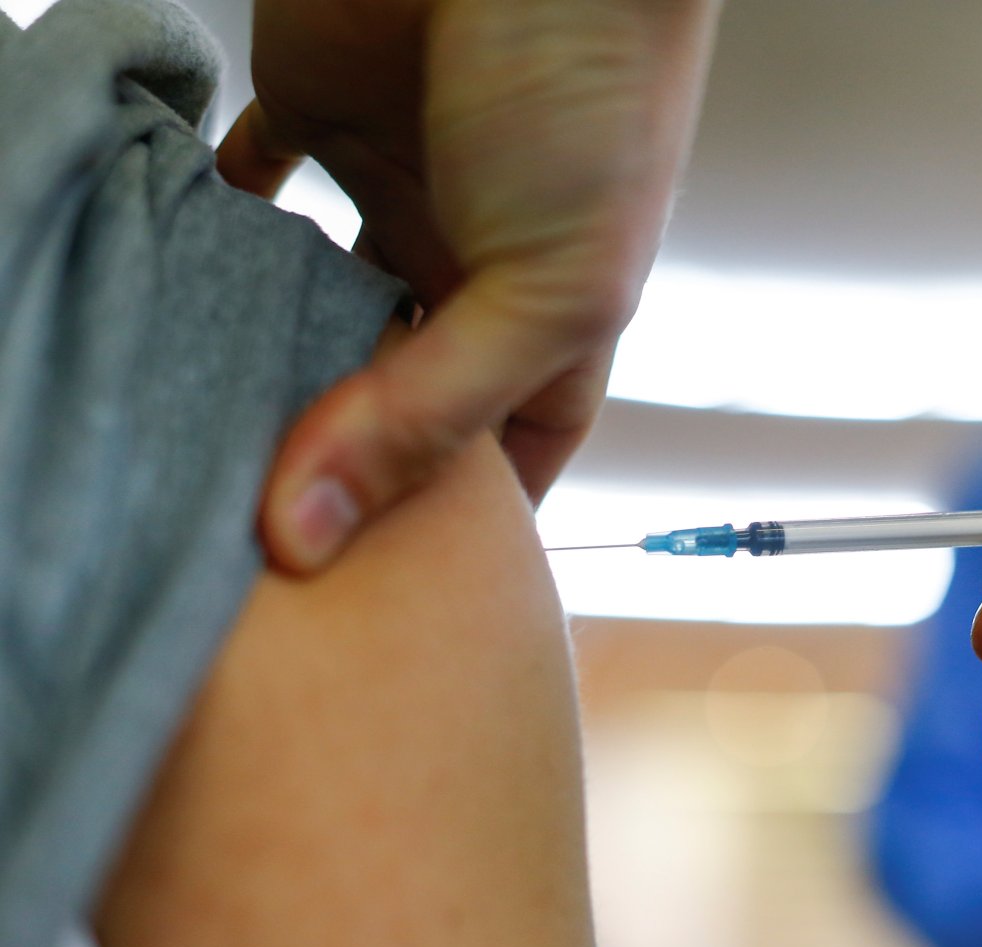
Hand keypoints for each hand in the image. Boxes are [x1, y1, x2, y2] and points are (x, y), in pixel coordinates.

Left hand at [217, 0, 720, 570]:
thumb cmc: (596, 92)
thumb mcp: (546, 286)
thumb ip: (429, 409)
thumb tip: (309, 539)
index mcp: (551, 322)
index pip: (502, 458)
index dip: (450, 531)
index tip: (367, 601)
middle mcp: (469, 270)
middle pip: (387, 394)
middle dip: (334, 456)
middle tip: (245, 531)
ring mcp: (391, 192)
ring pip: (304, 308)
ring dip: (256, 355)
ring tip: (188, 430)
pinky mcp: (318, 111)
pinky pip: (245, 183)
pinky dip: (207, 221)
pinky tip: (166, 277)